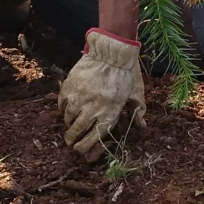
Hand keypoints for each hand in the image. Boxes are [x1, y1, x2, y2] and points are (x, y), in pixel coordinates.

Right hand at [58, 30, 144, 160]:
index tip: (80, 150)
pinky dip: (63, 108)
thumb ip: (137, 112)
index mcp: (108, 115)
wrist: (111, 52)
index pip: (92, 139)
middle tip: (70, 142)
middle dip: (72, 140)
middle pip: (76, 132)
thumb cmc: (125, 74)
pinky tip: (67, 108)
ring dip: (68, 124)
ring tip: (70, 125)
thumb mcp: (136, 94)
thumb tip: (141, 127)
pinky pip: (62, 104)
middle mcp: (91, 111)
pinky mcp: (69, 88)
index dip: (84, 148)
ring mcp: (78, 99)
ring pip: (68, 119)